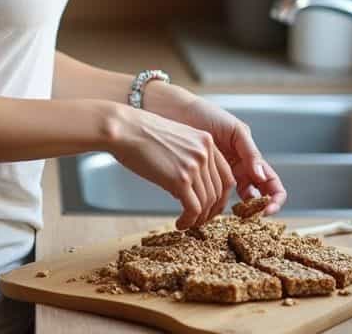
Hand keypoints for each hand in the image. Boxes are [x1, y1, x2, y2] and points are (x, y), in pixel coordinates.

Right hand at [105, 105, 236, 230]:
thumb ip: (189, 156)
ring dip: (198, 218)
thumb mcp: (175, 139)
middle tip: (199, 220)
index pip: (226, 175)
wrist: (124, 129)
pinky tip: (180, 223)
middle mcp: (205, 152)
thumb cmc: (140, 133)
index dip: (221, 197)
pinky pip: (193, 208)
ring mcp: (194, 166)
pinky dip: (189, 221)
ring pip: (207, 203)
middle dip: (211, 211)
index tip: (213, 207)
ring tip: (187, 223)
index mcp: (206, 141)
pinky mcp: (180, 179)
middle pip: (218, 191)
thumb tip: (189, 184)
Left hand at [161, 92, 286, 216]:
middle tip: (248, 217)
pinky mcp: (203, 181)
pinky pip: (213, 198)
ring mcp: (222, 177)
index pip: (271, 185)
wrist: (178, 113)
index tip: (267, 210)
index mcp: (251, 159)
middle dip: (256, 211)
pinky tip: (209, 207)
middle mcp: (239, 171)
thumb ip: (250, 152)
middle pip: (257, 198)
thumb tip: (261, 177)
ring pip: (235, 202)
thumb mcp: (235, 130)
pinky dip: (214, 207)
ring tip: (229, 212)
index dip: (275, 200)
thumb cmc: (207, 115)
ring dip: (234, 212)